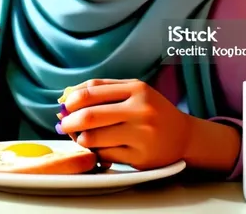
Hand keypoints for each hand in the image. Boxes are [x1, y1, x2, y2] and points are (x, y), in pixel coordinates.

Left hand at [57, 78, 192, 169]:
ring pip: (95, 138)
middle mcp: (141, 110)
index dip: (72, 99)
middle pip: (91, 115)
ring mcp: (142, 135)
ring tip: (81, 136)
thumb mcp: (133, 91)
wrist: (183, 135)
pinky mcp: (140, 157)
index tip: (64, 105)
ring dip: (80, 139)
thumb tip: (67, 95)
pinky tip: (98, 147)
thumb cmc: (151, 110)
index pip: (93, 91)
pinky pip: (105, 155)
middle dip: (70, 121)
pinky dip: (95, 151)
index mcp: (137, 89)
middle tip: (63, 124)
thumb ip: (103, 89)